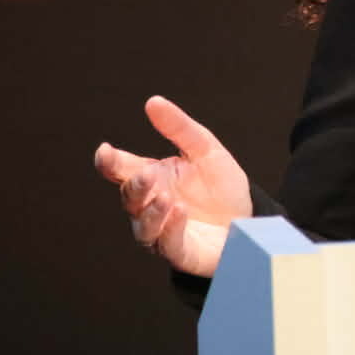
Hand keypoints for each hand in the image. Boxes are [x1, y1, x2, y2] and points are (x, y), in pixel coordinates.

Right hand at [92, 96, 253, 276]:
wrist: (249, 219)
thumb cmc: (221, 186)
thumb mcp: (206, 149)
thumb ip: (179, 127)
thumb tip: (153, 101)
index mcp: (153, 177)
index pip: (121, 169)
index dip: (109, 162)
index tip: (105, 152)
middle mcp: (150, 205)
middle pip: (130, 197)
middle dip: (134, 186)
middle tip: (146, 174)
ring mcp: (162, 231)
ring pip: (143, 226)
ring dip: (150, 212)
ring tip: (165, 197)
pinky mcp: (180, 252)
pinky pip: (168, 243)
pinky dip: (170, 228)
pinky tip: (180, 211)